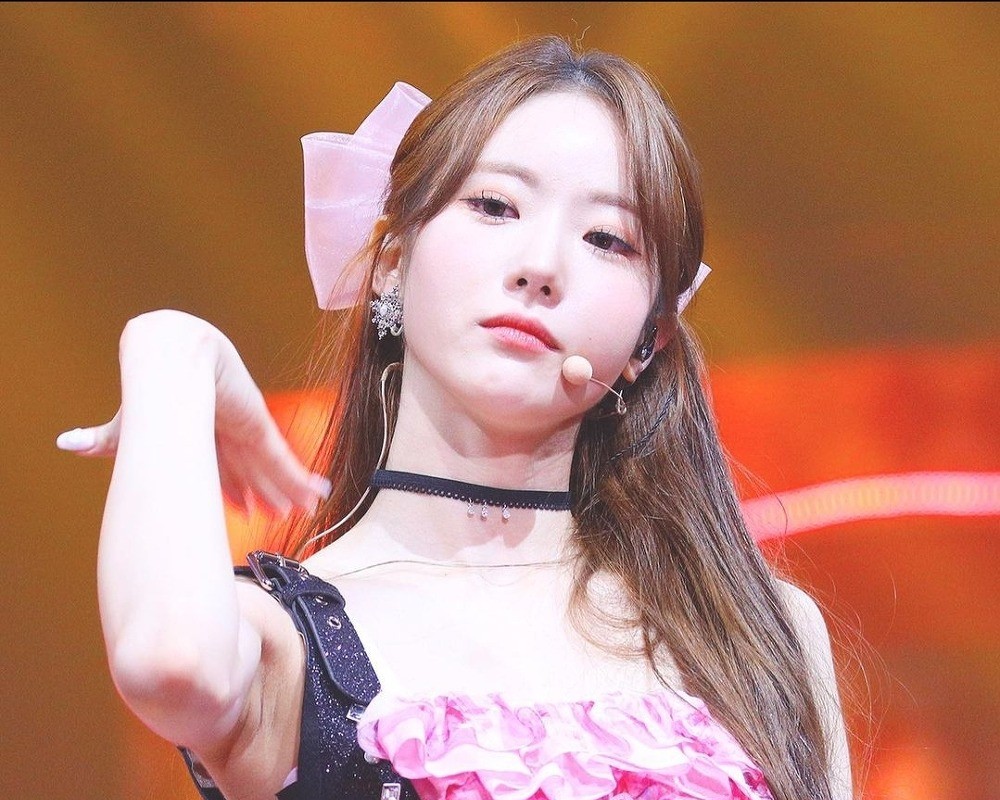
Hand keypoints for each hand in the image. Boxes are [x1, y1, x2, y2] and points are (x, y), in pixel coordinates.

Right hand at [57, 310, 331, 516]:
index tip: (244, 508)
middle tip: (282, 513)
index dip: (233, 488)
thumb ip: (103, 439)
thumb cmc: (146, 386)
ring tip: (305, 509)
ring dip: (288, 490)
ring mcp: (244, 429)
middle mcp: (225, 432)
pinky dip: (300, 478)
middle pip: (250, 469)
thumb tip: (65, 443)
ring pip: (271, 469)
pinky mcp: (257, 426)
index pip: (221, 466)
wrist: (167, 358)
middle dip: (266, 492)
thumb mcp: (125, 424)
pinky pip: (283, 460)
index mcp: (199, 432)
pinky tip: (317, 491)